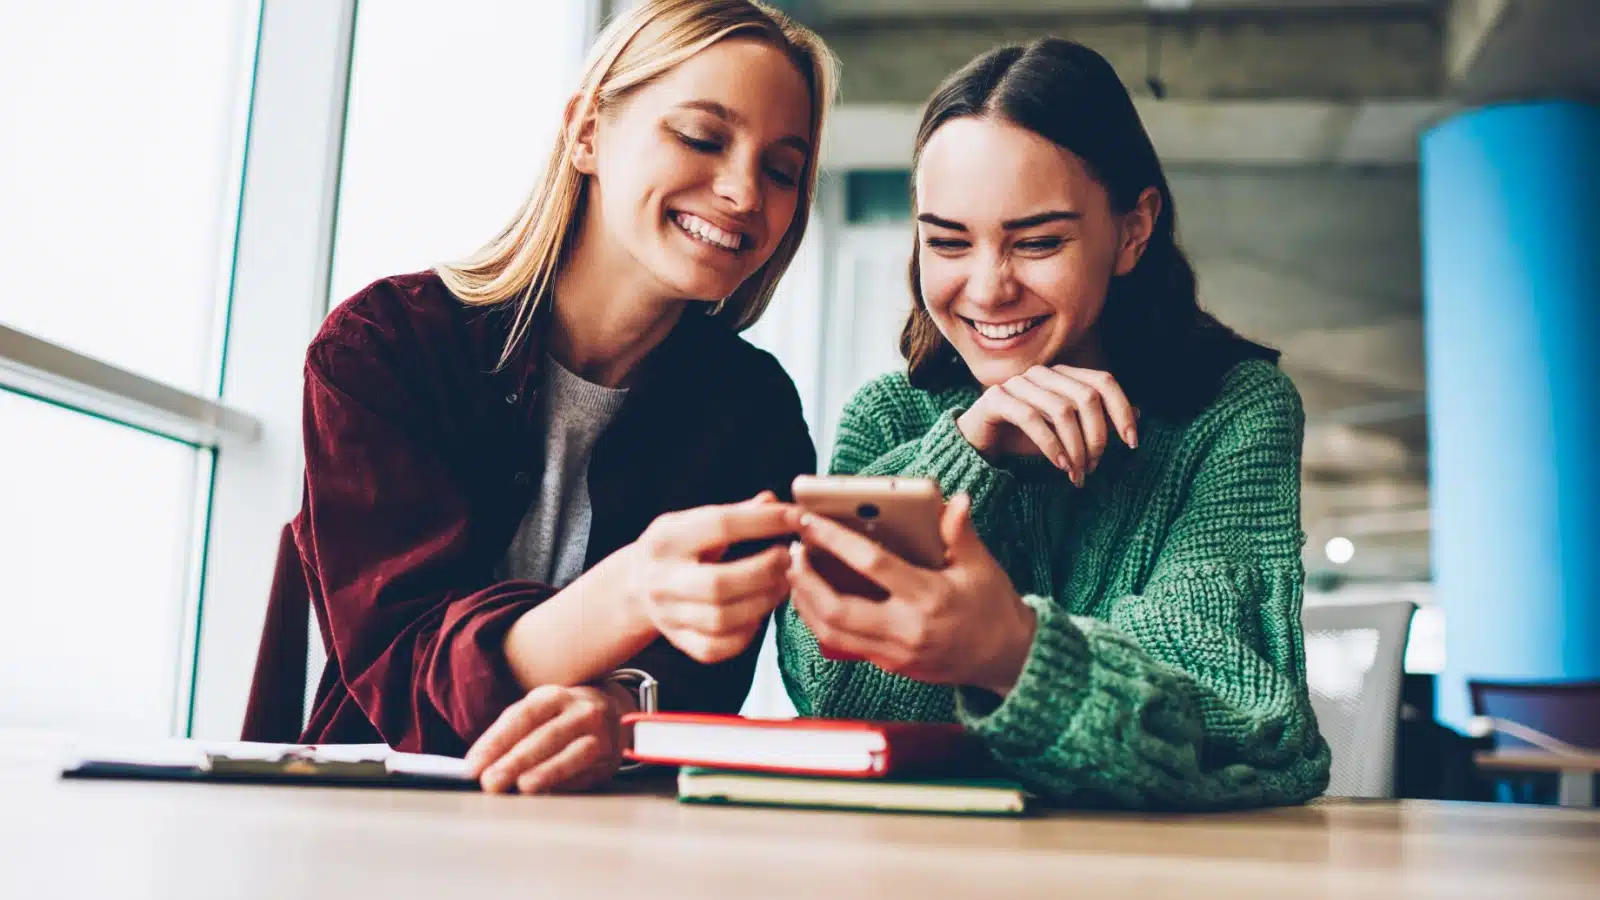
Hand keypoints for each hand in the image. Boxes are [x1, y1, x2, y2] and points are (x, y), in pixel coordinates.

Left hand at [465, 684, 622, 793]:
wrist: (610, 711)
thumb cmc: (560, 717)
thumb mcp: (538, 713)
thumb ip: (510, 735)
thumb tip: (479, 767)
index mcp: (554, 696)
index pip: (522, 717)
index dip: (496, 742)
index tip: (473, 766)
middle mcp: (581, 711)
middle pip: (546, 736)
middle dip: (516, 761)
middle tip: (491, 782)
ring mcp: (601, 734)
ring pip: (574, 753)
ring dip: (547, 771)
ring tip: (524, 787)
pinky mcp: (610, 760)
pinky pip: (587, 773)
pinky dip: (565, 785)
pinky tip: (547, 794)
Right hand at [625, 491, 801, 663]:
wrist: (636, 585)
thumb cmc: (677, 547)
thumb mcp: (694, 521)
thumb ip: (735, 514)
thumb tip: (771, 501)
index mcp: (667, 539)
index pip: (720, 526)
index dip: (764, 522)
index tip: (796, 517)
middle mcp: (662, 579)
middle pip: (719, 583)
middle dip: (764, 571)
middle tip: (788, 559)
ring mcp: (667, 615)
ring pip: (722, 619)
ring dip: (763, 603)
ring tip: (782, 585)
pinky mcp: (678, 642)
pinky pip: (716, 648)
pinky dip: (745, 634)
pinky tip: (758, 614)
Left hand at [788, 494, 1036, 694]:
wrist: (1008, 659)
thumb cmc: (993, 607)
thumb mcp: (981, 566)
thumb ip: (960, 533)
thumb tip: (955, 499)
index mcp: (929, 598)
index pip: (872, 565)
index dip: (835, 540)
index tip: (810, 521)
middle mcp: (908, 630)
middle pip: (838, 609)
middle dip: (806, 580)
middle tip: (793, 552)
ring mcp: (895, 654)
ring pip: (832, 633)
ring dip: (805, 603)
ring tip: (795, 573)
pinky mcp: (890, 666)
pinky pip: (842, 646)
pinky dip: (820, 621)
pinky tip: (812, 599)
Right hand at [955, 365, 1137, 486]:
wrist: (979, 444)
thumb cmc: (1025, 437)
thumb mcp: (1067, 433)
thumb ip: (1098, 421)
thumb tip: (1139, 413)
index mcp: (1062, 375)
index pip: (1103, 381)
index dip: (1122, 410)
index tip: (1132, 443)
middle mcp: (1042, 373)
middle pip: (1087, 398)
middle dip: (1097, 437)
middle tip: (1094, 467)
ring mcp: (1018, 383)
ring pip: (1062, 410)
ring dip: (1075, 448)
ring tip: (1077, 474)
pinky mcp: (997, 398)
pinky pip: (1032, 419)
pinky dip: (1052, 446)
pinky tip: (1060, 466)